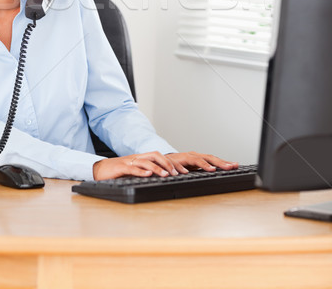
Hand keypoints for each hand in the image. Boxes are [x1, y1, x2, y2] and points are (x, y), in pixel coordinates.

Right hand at [92, 151, 238, 180]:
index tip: (227, 166)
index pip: (192, 158)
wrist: (106, 168)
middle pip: (181, 156)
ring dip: (169, 167)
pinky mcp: (127, 164)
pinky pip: (138, 166)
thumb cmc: (130, 171)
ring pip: (158, 160)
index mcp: (166, 159)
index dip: (210, 162)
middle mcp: (156, 156)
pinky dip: (146, 170)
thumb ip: (169, 173)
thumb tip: (187, 177)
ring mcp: (141, 159)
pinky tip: (153, 174)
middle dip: (200, 162)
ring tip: (177, 174)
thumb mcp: (154, 173)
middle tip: (215, 169)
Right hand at [93, 151, 179, 180]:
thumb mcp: (134, 171)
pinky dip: (141, 171)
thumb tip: (161, 179)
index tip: (183, 171)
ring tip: (166, 175)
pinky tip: (148, 174)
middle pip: (155, 155)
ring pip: (146, 161)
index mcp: (141, 158)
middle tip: (178, 173)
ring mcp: (129, 162)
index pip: (160, 157)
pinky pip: (132, 168)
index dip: (172, 163)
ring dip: (157, 168)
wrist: (99, 169)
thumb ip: (145, 172)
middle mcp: (137, 158)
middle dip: (168, 163)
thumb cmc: (117, 172)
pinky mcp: (120, 168)